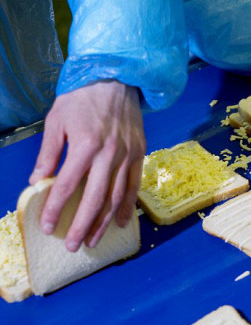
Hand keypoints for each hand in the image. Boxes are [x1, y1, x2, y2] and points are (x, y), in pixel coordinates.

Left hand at [29, 80, 145, 251]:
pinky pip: (134, 185)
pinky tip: (120, 221)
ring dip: (104, 222)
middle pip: (94, 198)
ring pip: (116, 196)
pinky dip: (128, 206)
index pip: (66, 185)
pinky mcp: (139, 153)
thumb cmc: (81, 99)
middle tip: (72, 246)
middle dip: (81, 225)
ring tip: (93, 240)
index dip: (56, 209)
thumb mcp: (56, 121)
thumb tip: (36, 181)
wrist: (116, 79)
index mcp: (85, 145)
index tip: (48, 227)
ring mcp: (127, 155)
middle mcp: (109, 154)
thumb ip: (48, 154)